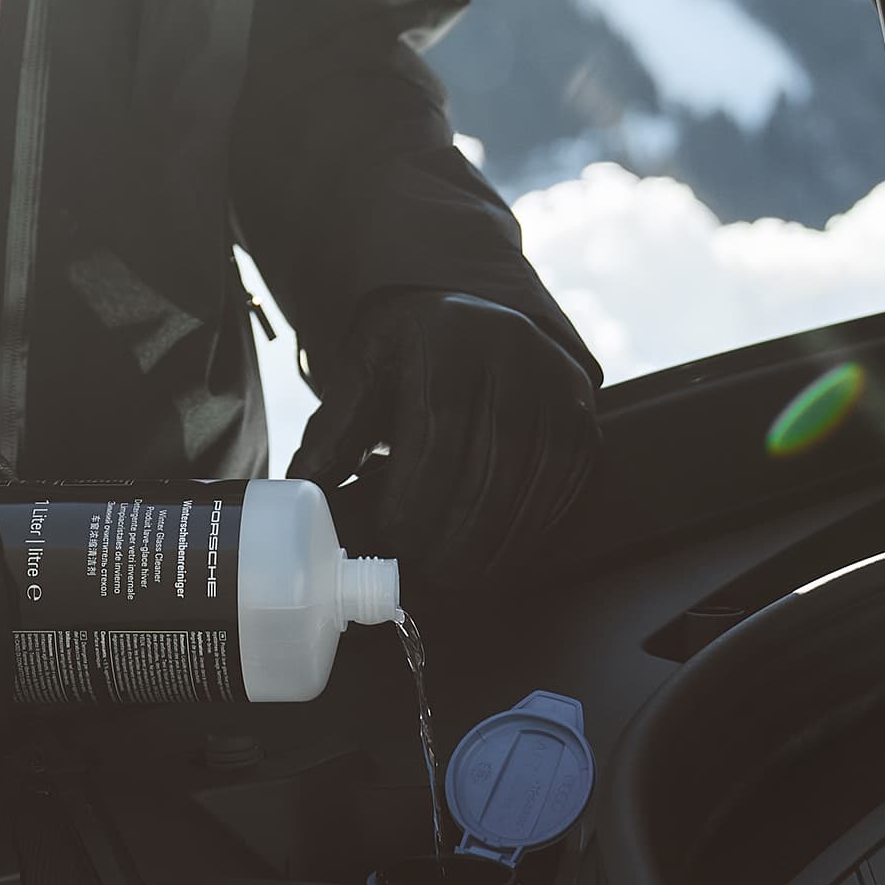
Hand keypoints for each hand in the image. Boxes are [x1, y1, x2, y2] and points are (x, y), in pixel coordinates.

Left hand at [287, 290, 600, 585]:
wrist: (480, 310)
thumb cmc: (413, 347)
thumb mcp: (367, 365)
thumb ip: (336, 426)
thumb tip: (304, 492)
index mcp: (448, 338)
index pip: (437, 434)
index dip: (415, 498)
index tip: (391, 537)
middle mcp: (513, 356)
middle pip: (486, 469)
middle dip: (450, 535)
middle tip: (421, 570)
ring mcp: (556, 387)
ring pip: (527, 489)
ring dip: (489, 546)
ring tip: (454, 574)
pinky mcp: (581, 418)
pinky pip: (560, 490)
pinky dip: (527, 532)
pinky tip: (496, 552)